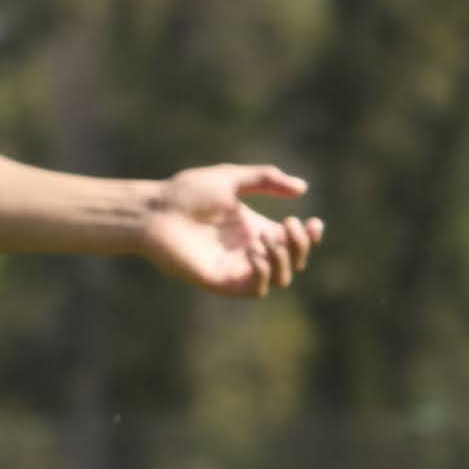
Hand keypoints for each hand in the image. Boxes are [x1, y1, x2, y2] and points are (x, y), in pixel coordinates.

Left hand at [140, 165, 323, 297]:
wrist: (154, 210)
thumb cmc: (185, 192)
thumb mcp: (231, 178)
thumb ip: (265, 179)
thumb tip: (302, 188)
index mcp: (253, 228)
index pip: (292, 241)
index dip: (310, 236)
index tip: (313, 222)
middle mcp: (248, 250)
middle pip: (292, 261)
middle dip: (300, 245)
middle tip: (288, 225)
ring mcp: (235, 267)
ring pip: (279, 279)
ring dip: (283, 259)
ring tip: (267, 238)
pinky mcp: (220, 280)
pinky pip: (254, 290)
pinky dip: (263, 274)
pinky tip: (254, 252)